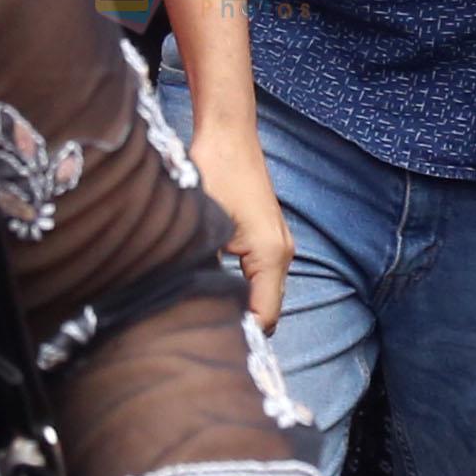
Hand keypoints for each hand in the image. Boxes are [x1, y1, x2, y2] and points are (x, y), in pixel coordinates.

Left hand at [188, 105, 290, 330]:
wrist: (228, 134)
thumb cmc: (213, 170)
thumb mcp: (202, 224)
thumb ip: (202, 269)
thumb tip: (193, 305)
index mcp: (270, 254)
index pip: (263, 317)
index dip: (239, 335)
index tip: (208, 341)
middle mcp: (282, 253)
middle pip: (268, 310)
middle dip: (241, 325)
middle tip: (201, 333)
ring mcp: (279, 245)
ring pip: (264, 295)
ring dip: (242, 308)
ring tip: (206, 317)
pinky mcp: (268, 238)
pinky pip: (262, 278)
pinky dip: (244, 291)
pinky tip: (217, 292)